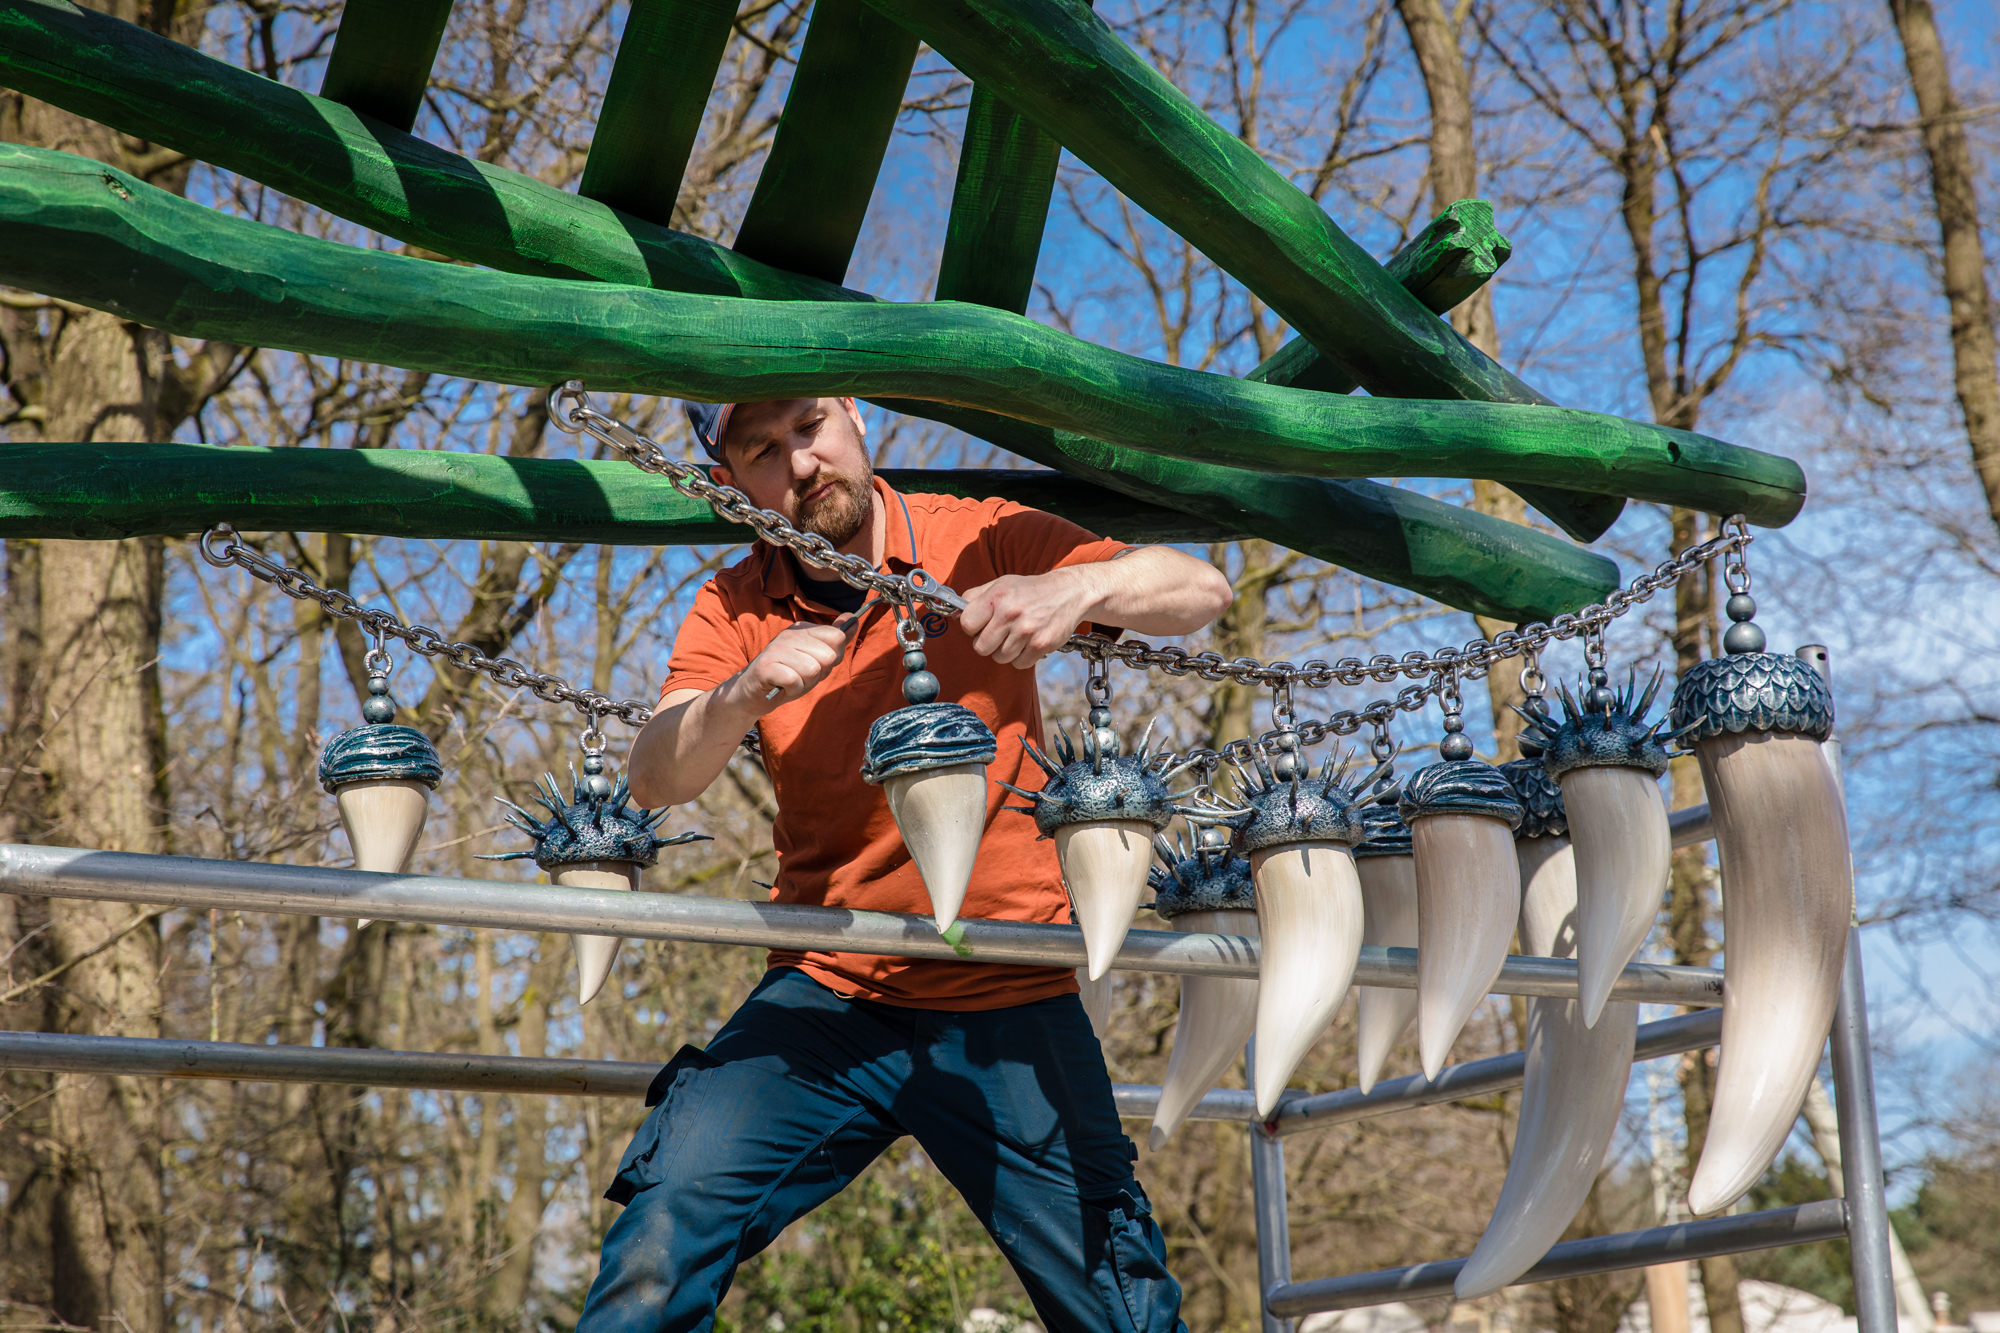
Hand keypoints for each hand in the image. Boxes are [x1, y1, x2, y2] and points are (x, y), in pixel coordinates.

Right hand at [720, 620, 852, 713]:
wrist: (752, 694)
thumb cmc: (786, 676)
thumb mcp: (814, 658)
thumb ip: (834, 640)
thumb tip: (852, 620)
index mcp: (801, 629)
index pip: (837, 637)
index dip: (833, 658)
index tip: (816, 663)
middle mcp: (789, 635)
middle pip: (828, 655)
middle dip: (819, 674)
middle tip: (802, 675)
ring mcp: (776, 650)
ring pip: (813, 670)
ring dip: (806, 683)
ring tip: (791, 681)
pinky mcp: (766, 667)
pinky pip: (795, 681)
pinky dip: (793, 690)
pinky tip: (783, 687)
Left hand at [959, 568, 1098, 668]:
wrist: (1068, 592)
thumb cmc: (1031, 590)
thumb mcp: (1001, 584)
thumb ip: (974, 597)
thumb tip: (954, 613)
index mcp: (997, 596)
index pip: (966, 624)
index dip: (972, 626)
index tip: (982, 624)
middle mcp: (1010, 613)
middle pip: (980, 647)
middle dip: (987, 642)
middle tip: (999, 632)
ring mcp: (1027, 631)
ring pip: (999, 657)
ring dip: (1005, 651)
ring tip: (1016, 635)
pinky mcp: (1041, 644)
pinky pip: (1018, 664)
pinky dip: (1021, 657)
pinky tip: (1028, 642)